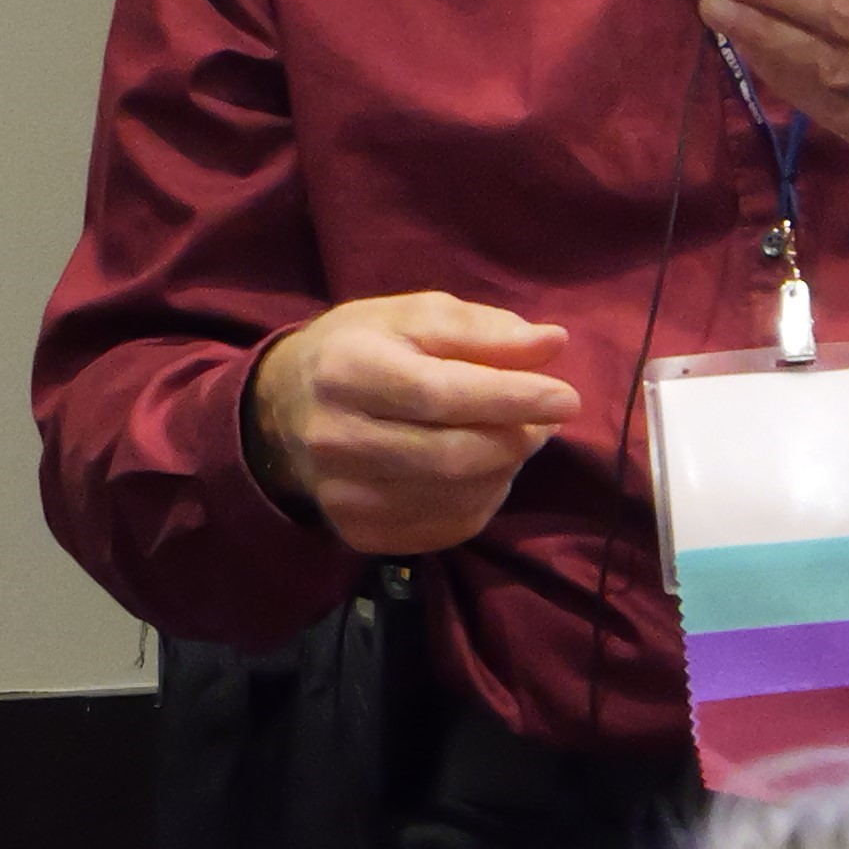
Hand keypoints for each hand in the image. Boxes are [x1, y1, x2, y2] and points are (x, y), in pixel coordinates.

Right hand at [250, 292, 582, 556]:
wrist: (282, 409)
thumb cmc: (360, 350)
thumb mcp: (412, 317)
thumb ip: (482, 329)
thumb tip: (552, 344)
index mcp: (349, 370)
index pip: (443, 394)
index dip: (513, 398)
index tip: (566, 396)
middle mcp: (337, 438)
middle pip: (453, 454)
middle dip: (517, 438)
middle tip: (544, 420)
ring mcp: (343, 494)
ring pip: (457, 496)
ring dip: (505, 468)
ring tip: (510, 438)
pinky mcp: (357, 532)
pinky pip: (447, 526)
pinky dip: (483, 498)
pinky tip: (480, 471)